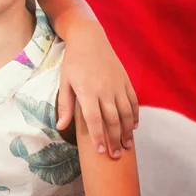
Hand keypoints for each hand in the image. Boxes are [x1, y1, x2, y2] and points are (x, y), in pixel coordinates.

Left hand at [57, 21, 138, 158]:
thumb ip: (65, 105)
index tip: (101, 152)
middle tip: (115, 156)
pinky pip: (133, 101)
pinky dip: (134, 115)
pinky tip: (133, 127)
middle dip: (114, 140)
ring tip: (127, 146)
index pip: (94, 120)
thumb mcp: (65, 81)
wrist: (89, 38)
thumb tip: (60, 127)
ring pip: (126, 113)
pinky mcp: (125, 80)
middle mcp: (105, 90)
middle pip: (112, 120)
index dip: (98, 137)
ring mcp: (117, 85)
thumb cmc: (73, 61)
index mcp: (88, 91)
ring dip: (127, 131)